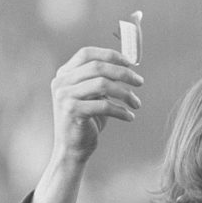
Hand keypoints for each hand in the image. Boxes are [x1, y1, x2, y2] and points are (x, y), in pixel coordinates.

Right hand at [50, 46, 143, 162]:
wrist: (72, 149)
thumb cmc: (87, 120)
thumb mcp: (94, 95)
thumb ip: (103, 79)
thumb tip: (127, 65)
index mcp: (65, 74)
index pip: (87, 53)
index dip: (110, 55)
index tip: (130, 63)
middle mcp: (61, 82)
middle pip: (98, 67)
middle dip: (123, 73)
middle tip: (140, 82)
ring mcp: (64, 96)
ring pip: (103, 84)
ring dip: (125, 93)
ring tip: (136, 104)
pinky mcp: (72, 111)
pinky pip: (104, 105)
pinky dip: (121, 110)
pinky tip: (129, 117)